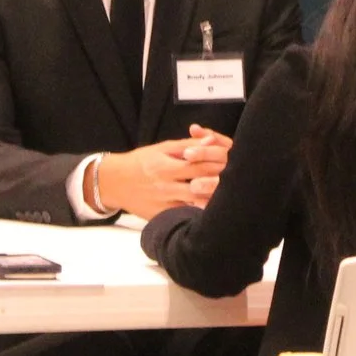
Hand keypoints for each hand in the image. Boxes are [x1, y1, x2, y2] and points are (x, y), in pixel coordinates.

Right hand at [90, 133, 225, 217]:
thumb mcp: (161, 149)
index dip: (217, 163)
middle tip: (241, 179)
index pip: (197, 164)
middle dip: (220, 181)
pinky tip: (216, 212)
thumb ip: (187, 145)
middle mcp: (164, 185)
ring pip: (194, 203)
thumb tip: (210, 140)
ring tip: (233, 196)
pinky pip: (185, 215)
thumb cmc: (141, 162)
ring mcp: (163, 203)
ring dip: (214, 200)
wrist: (114, 183)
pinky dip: (200, 214)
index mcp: (165, 165)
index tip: (234, 161)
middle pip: (199, 184)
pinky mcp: (161, 215)